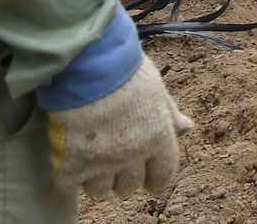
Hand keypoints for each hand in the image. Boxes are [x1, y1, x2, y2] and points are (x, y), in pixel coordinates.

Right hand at [48, 55, 192, 198]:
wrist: (90, 64)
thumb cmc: (126, 71)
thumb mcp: (156, 90)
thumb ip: (169, 115)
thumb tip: (187, 128)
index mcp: (158, 138)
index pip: (162, 176)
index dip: (155, 180)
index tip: (149, 181)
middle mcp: (133, 155)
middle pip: (129, 187)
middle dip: (123, 178)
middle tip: (115, 161)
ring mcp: (102, 161)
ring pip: (100, 191)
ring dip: (96, 179)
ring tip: (91, 160)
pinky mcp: (73, 162)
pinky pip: (70, 184)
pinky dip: (68, 175)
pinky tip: (69, 158)